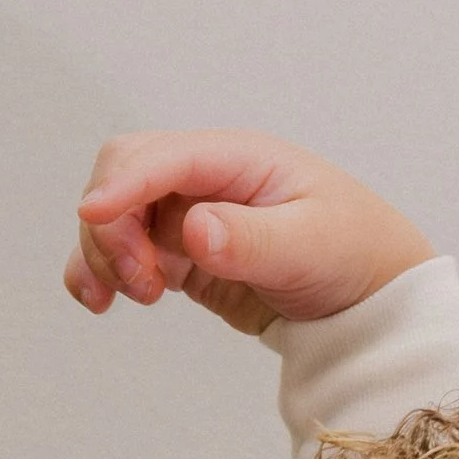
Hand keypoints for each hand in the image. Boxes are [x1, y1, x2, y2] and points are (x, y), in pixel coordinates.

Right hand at [64, 129, 432, 341]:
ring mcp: (186, 214)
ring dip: (104, 255)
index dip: (123, 184)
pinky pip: (120, 253)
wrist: (366, 299)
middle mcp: (205, 178)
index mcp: (239, 158)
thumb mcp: (311, 247)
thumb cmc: (352, 256)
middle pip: (122, 175)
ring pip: (113, 216)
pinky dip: (99, 272)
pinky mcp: (177, 253)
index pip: (163, 157)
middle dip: (112, 226)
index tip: (92, 215)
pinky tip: (102, 301)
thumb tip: (193, 229)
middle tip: (140, 282)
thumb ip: (251, 238)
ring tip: (139, 298)